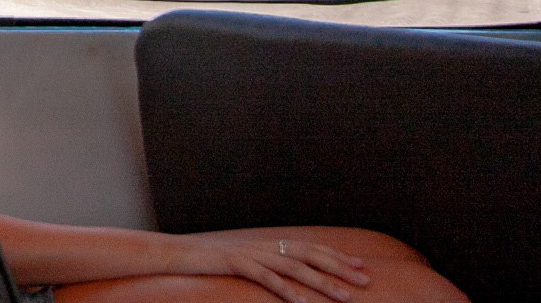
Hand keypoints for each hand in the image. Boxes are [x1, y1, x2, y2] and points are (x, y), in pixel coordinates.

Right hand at [170, 233, 371, 302]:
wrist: (175, 253)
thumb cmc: (209, 261)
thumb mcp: (243, 261)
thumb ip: (265, 264)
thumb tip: (287, 276)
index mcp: (267, 244)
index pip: (309, 247)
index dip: (336, 256)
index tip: (360, 266)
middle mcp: (263, 245)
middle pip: (309, 254)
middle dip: (339, 268)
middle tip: (365, 280)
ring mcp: (250, 253)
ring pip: (293, 267)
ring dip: (321, 283)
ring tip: (344, 297)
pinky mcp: (235, 263)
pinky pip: (265, 278)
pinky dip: (286, 290)